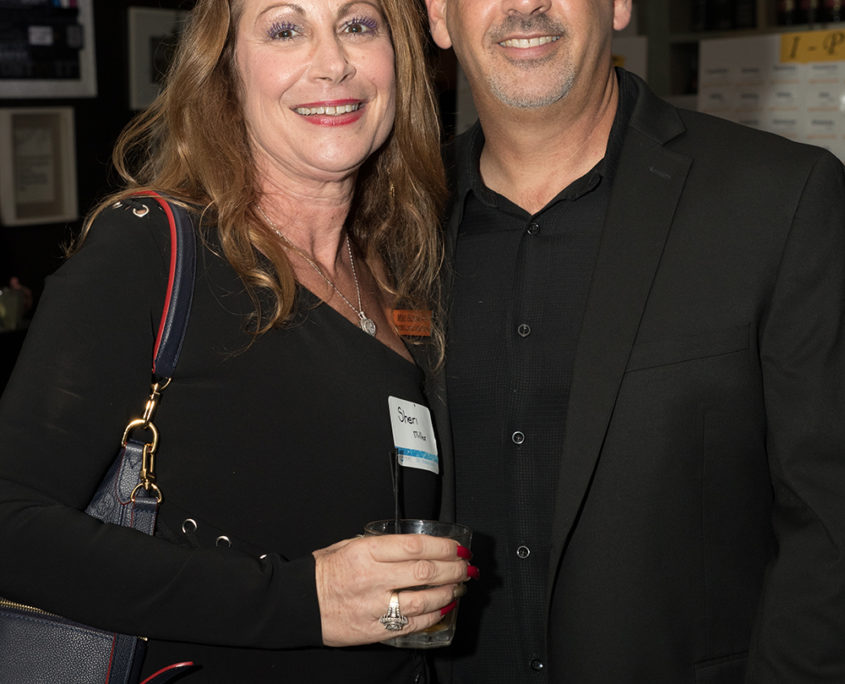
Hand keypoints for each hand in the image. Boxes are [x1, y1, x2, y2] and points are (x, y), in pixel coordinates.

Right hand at [313, 533, 474, 646]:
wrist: (299, 604)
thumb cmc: (322, 573)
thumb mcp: (348, 545)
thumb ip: (379, 544)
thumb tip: (413, 544)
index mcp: (366, 552)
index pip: (415, 546)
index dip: (443, 546)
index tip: (458, 547)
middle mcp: (372, 578)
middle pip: (425, 571)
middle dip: (453, 568)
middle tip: (466, 566)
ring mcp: (374, 606)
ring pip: (424, 600)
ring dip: (448, 592)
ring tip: (459, 586)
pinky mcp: (375, 629)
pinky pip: (412, 623)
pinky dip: (433, 615)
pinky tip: (443, 607)